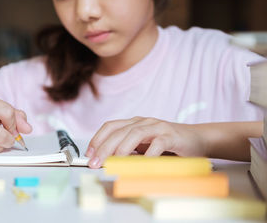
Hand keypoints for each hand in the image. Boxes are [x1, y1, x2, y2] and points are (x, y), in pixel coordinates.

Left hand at [85, 117, 206, 167]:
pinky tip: (141, 164)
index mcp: (134, 123)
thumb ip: (129, 152)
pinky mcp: (172, 135)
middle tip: (96, 162)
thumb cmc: (167, 145)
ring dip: (122, 148)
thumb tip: (107, 163)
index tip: (89, 155)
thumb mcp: (144, 147)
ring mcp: (158, 127)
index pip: (110, 126)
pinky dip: (149, 154)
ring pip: (135, 133)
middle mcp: (144, 122)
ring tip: (113, 161)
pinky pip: (158, 143)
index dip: (97, 139)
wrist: (197, 139)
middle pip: (119, 131)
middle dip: (104, 147)